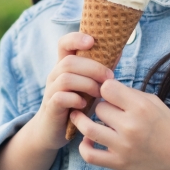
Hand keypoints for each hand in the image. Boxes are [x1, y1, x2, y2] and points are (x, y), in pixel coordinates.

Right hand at [27, 32, 114, 151]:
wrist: (53, 130)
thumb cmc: (75, 104)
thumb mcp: (89, 84)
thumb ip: (99, 69)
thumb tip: (118, 50)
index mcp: (64, 66)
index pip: (64, 43)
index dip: (76, 38)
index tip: (92, 41)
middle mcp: (55, 74)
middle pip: (69, 61)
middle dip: (93, 68)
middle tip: (110, 78)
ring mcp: (51, 90)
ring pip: (66, 78)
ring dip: (87, 84)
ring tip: (99, 93)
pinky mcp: (51, 106)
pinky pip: (60, 97)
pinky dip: (75, 99)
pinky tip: (84, 105)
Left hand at [68, 79, 169, 169]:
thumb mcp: (156, 104)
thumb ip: (131, 94)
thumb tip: (107, 87)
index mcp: (141, 107)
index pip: (107, 88)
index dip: (106, 89)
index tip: (109, 94)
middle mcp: (130, 126)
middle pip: (98, 108)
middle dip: (101, 107)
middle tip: (105, 111)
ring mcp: (123, 146)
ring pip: (88, 128)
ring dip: (83, 122)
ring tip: (81, 118)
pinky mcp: (119, 164)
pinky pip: (90, 155)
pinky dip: (84, 146)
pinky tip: (88, 140)